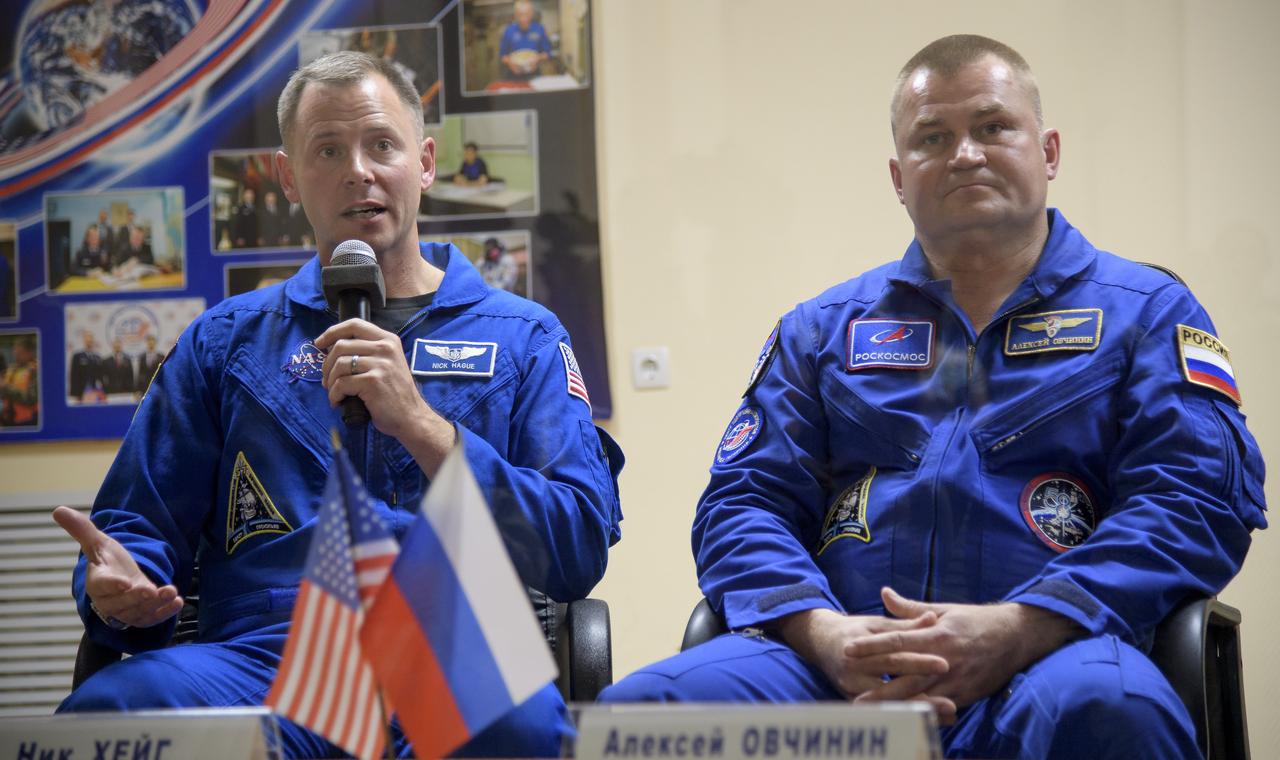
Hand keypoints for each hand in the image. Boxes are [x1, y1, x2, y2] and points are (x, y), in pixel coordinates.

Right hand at [52, 506, 182, 628]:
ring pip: (139, 612)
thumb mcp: (98, 544)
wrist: (122, 579)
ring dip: (156, 604)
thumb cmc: (108, 562)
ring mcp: (126, 611)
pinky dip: (165, 612)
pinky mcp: (141, 617)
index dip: (112, 585)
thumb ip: (82, 530)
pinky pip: (152, 619)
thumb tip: (58, 510)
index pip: (102, 585)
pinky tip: (177, 602)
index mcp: (97, 583)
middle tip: (151, 590)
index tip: (124, 583)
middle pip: (122, 603)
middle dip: (137, 597)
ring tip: (170, 592)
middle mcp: (109, 601)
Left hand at [314, 319, 454, 472]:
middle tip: (327, 379)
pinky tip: (339, 402)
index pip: (354, 324)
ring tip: (334, 392)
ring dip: (330, 381)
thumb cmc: (395, 393)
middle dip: (327, 364)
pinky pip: (341, 384)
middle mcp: (385, 348)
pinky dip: (334, 395)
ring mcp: (380, 364)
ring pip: (339, 365)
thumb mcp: (388, 363)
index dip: (332, 332)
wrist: (411, 416)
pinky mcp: (372, 382)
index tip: (319, 343)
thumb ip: (368, 352)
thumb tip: (332, 349)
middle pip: (341, 345)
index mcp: (388, 340)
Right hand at [777, 608, 955, 723]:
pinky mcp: (851, 700)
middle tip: (950, 702)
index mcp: (859, 646)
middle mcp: (853, 670)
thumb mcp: (876, 623)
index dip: (919, 661)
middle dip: (922, 694)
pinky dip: (904, 716)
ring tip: (944, 714)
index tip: (945, 665)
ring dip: (916, 710)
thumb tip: (931, 617)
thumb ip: (905, 624)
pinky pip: (881, 712)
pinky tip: (926, 719)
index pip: (893, 656)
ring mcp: (850, 688)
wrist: (819, 641)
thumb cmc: (852, 630)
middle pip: (892, 685)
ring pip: (888, 704)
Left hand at [849, 587, 1082, 707]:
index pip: (897, 640)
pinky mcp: (967, 695)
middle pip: (907, 678)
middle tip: (855, 700)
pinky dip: (923, 715)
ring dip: (899, 708)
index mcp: (937, 635)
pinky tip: (905, 722)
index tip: (848, 650)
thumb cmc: (975, 621)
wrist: (1017, 637)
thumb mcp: (944, 609)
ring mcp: (957, 680)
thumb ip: (910, 608)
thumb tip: (884, 593)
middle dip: (881, 691)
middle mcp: (945, 660)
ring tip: (876, 717)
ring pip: (923, 698)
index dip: (872, 646)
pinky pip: (941, 708)